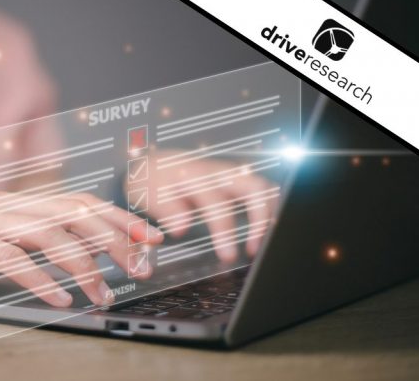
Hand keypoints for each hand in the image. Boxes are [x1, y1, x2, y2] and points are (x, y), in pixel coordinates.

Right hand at [0, 193, 163, 306]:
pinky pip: (10, 258)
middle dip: (114, 237)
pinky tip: (59, 297)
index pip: (78, 202)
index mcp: (17, 202)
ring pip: (47, 233)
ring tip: (103, 293)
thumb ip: (27, 241)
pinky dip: (39, 278)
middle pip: (72, 212)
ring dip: (82, 265)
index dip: (118, 217)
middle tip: (141, 264)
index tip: (148, 236)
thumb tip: (71, 259)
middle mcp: (7, 204)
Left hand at [131, 150, 279, 261]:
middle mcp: (218, 172)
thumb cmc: (152, 182)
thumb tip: (181, 229)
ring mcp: (231, 174)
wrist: (154, 163)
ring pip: (263, 188)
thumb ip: (167, 211)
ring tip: (261, 246)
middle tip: (253, 250)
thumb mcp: (149, 195)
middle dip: (261, 219)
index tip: (228, 255)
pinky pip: (261, 192)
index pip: (216, 201)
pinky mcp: (237, 181)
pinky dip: (268, 211)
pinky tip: (264, 234)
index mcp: (194, 175)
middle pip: (254, 187)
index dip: (225, 229)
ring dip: (269, 215)